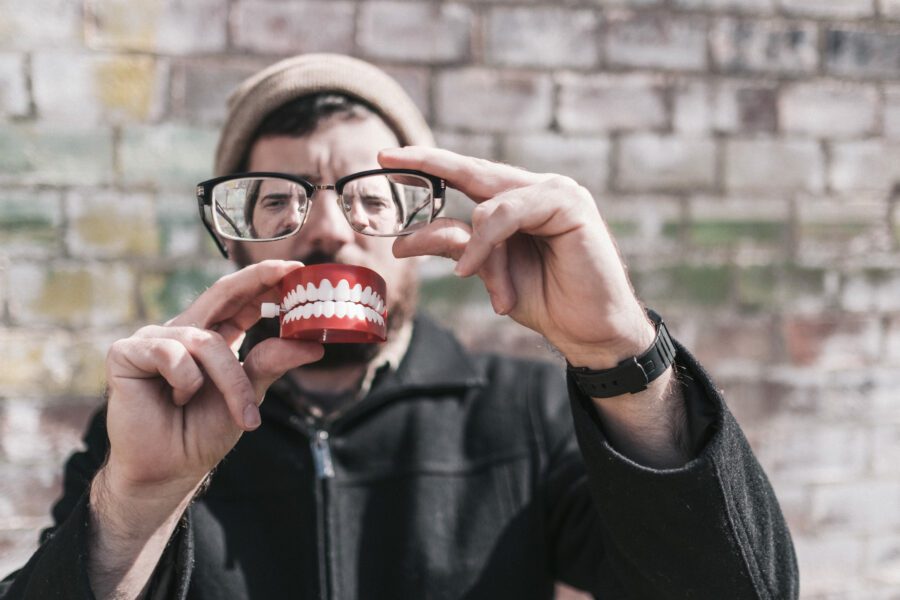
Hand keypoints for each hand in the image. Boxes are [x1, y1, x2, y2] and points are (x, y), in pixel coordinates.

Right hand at [102, 260, 323, 498]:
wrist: (168, 469)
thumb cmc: (203, 432)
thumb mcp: (247, 395)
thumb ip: (271, 364)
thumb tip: (314, 346)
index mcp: (211, 338)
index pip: (240, 300)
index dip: (265, 282)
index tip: (298, 271)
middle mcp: (183, 332)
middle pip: (221, 293)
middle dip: (256, 280)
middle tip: (289, 272)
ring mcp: (153, 338)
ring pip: (206, 341)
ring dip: (230, 380)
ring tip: (239, 414)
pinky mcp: (127, 352)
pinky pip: (172, 354)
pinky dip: (185, 381)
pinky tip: (175, 400)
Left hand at [380, 147, 653, 368]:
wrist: (590, 330)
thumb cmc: (547, 299)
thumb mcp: (489, 271)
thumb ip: (457, 246)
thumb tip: (405, 239)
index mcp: (520, 202)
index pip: (469, 176)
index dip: (430, 165)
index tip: (387, 158)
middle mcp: (536, 189)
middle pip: (474, 170)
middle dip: (428, 163)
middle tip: (386, 157)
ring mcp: (556, 192)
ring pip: (489, 202)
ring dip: (475, 244)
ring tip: (468, 273)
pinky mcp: (569, 203)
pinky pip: (508, 212)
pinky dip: (486, 239)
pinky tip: (473, 267)